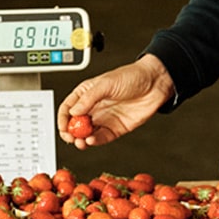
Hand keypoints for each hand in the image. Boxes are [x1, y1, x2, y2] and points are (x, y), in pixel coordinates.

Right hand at [57, 54, 176, 148]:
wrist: (155, 83)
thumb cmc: (132, 76)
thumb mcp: (106, 83)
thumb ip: (88, 98)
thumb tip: (73, 112)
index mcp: (87, 93)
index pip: (68, 108)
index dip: (63, 118)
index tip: (63, 127)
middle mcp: (93, 107)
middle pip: (75, 124)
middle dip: (70, 133)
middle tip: (70, 138)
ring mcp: (104, 119)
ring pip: (86, 133)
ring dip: (81, 139)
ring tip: (80, 141)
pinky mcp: (115, 129)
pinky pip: (101, 138)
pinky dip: (94, 142)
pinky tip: (91, 140)